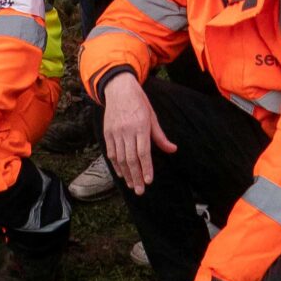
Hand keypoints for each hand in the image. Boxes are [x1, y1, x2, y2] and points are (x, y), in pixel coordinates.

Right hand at [102, 71, 175, 195]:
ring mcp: (115, 132)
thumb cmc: (139, 102)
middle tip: (140, 191)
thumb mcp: (152, 116)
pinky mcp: (107, 133)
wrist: (118, 88)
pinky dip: (116, 165)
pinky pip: (111, 153)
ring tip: (132, 186)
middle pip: (131, 158)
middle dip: (136, 176)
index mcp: (140, 126)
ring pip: (120, 158)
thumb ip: (160, 136)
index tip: (148, 181)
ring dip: (126, 174)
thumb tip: (172, 150)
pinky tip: (121, 174)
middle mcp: (126, 131)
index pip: (143, 152)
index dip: (146, 167)